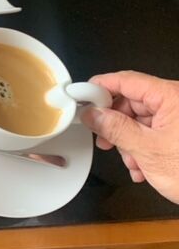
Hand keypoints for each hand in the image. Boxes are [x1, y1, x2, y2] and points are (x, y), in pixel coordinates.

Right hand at [81, 70, 178, 203]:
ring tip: (132, 163)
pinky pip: (155, 131)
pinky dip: (144, 147)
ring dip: (130, 142)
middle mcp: (177, 101)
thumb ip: (115, 128)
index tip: (80, 97)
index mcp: (172, 96)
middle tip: (103, 141)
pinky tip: (143, 167)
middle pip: (133, 101)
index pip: (127, 80)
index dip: (100, 87)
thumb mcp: (147, 150)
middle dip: (116, 124)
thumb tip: (90, 113)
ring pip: (142, 120)